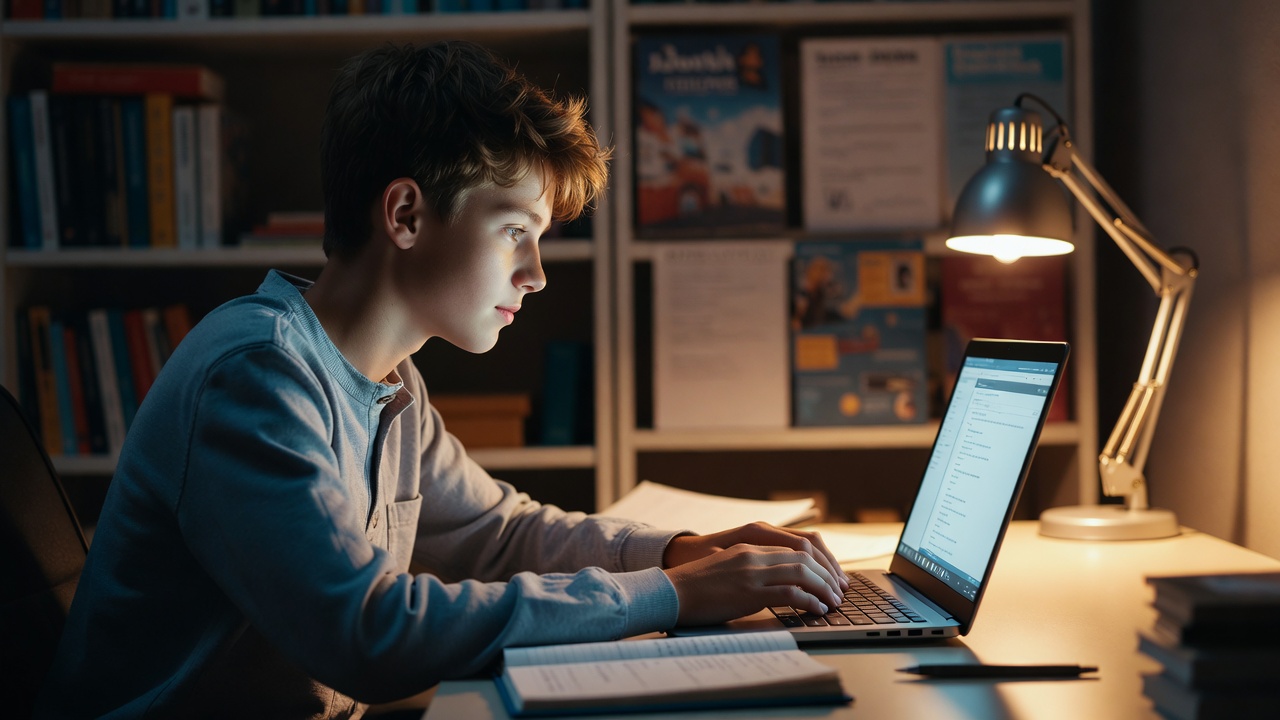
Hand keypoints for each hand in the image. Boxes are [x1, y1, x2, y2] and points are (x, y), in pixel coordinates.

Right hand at [661, 523, 848, 626]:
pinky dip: (809, 601)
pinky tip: (817, 610)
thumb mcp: (728, 568)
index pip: (797, 546)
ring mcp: (752, 571)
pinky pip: (790, 592)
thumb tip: (780, 583)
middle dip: (828, 574)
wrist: (671, 592)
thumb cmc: (697, 586)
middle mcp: (754, 554)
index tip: (832, 576)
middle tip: (840, 590)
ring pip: (801, 572)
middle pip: (804, 556)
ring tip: (833, 601)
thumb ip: (753, 568)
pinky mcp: (749, 591)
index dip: (820, 561)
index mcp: (750, 546)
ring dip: (823, 587)